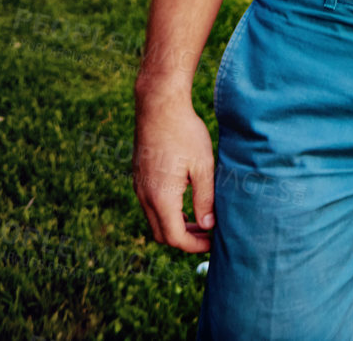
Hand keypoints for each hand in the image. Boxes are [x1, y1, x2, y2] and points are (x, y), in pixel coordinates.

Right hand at [132, 89, 215, 252]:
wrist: (159, 106)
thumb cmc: (184, 133)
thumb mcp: (203, 166)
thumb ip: (205, 199)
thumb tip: (207, 226)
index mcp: (161, 197)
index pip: (174, 237)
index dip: (195, 246)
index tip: (213, 243)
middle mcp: (145, 196)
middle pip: (161, 234)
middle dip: (185, 240)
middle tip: (208, 236)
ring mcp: (139, 187)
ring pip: (155, 220)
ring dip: (176, 226)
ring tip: (200, 222)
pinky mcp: (139, 178)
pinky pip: (150, 206)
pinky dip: (167, 213)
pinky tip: (186, 204)